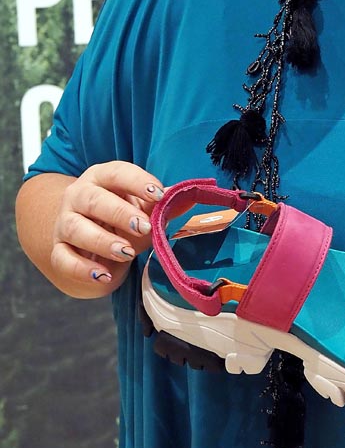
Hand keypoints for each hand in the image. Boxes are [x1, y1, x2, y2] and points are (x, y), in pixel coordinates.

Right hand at [51, 161, 164, 290]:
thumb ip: (159, 203)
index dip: (137, 182)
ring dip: (102, 241)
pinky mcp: (58, 249)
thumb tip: (185, 198)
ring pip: (76, 228)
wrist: (90, 239)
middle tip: (144, 227)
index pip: (116, 172)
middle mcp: (78, 195)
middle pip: (93, 199)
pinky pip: (63, 259)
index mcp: (101, 177)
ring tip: (127, 252)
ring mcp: (64, 223)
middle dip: (120, 213)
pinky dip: (81, 269)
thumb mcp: (141, 207)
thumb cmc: (121, 217)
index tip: (159, 194)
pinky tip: (102, 275)